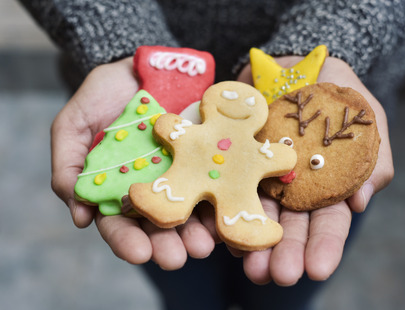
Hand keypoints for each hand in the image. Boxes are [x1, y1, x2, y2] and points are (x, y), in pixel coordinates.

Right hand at [51, 58, 215, 267]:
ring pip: (192, 211)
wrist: (143, 66)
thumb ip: (68, 166)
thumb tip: (80, 217)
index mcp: (120, 189)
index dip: (127, 241)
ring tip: (204, 243)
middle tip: (176, 257)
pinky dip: (223, 201)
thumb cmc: (104, 95)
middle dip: (167, 245)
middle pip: (159, 226)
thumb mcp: (74, 125)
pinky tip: (226, 215)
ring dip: (198, 231)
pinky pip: (218, 183)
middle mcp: (154, 188)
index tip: (137, 253)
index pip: (120, 225)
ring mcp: (184, 174)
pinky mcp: (209, 158)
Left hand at [236, 56, 393, 285]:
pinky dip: (220, 208)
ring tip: (249, 264)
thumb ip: (372, 162)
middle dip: (285, 253)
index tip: (318, 270)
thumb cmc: (338, 93)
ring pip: (254, 214)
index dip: (323, 247)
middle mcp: (289, 188)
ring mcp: (258, 174)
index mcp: (323, 186)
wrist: (298, 63)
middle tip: (277, 275)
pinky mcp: (232, 159)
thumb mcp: (367, 121)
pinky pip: (223, 186)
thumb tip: (360, 204)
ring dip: (252, 242)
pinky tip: (218, 229)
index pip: (326, 222)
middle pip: (287, 227)